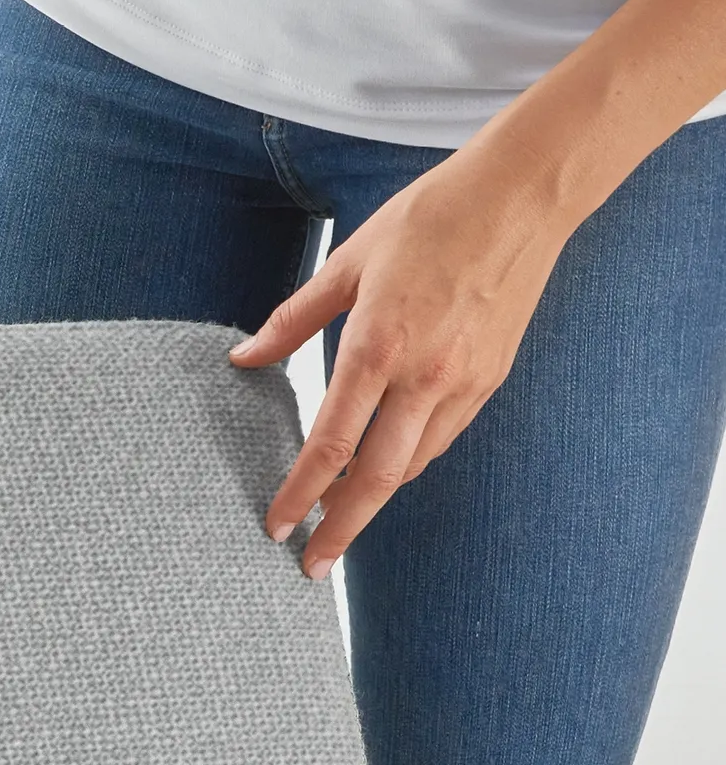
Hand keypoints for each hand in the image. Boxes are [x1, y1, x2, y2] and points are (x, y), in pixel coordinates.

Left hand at [227, 139, 575, 576]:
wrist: (521, 197)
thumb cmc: (427, 219)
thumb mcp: (345, 263)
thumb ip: (291, 320)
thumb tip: (244, 359)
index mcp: (377, 346)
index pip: (330, 444)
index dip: (300, 494)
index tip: (277, 528)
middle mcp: (425, 375)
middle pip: (377, 478)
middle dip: (340, 529)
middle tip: (310, 567)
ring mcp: (465, 381)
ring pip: (414, 463)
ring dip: (375, 497)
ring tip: (340, 518)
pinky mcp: (493, 378)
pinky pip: (444, 436)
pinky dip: (411, 460)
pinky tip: (387, 466)